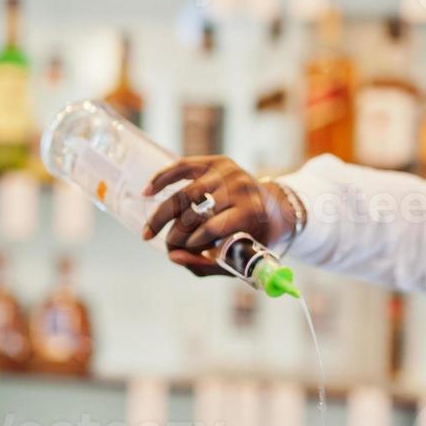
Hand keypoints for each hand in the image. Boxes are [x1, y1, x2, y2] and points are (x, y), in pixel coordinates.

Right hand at [142, 156, 295, 276]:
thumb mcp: (243, 256)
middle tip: (161, 245)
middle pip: (195, 210)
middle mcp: (240, 187)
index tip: (181, 251)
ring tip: (149, 231)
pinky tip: (147, 191)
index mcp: (251, 211)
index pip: (214, 226)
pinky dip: (163, 178)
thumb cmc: (258, 237)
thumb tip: (173, 257)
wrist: (278, 208)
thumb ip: (208, 263)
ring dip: (163, 214)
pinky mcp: (217, 162)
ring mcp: (228, 172)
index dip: (194, 241)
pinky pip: (183, 167)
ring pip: (185, 193)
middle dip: (175, 231)